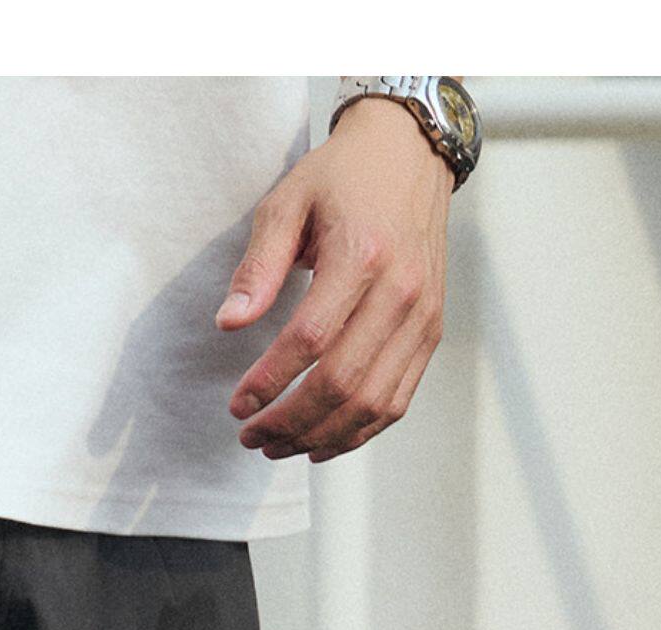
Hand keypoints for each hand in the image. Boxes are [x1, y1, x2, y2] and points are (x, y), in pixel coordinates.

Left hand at [217, 97, 451, 462]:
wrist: (410, 155)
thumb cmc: (343, 177)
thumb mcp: (287, 203)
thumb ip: (258, 266)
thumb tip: (229, 324)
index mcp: (361, 255)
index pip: (310, 340)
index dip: (269, 382)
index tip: (237, 405)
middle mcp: (400, 290)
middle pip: (341, 383)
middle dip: (289, 421)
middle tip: (249, 435)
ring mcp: (422, 316)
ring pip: (370, 403)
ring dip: (319, 437)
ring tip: (277, 445)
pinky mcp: (430, 331)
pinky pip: (396, 401)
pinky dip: (357, 432)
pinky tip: (320, 441)